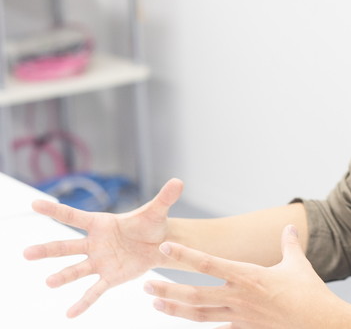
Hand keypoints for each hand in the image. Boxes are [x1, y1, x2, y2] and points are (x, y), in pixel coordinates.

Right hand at [23, 178, 184, 317]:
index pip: (74, 216)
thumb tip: (179, 180)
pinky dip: (83, 302)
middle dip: (47, 249)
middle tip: (27, 253)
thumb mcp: (157, 212)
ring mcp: (99, 262)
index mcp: (101, 224)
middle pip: (67, 246)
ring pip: (76, 269)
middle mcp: (95, 243)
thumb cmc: (152, 225)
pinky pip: (93, 291)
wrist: (160, 245)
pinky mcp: (109, 277)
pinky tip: (70, 314)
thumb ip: (165, 197)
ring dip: (63, 276)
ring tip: (49, 282)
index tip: (34, 204)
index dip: (55, 210)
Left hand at [145, 224, 343, 328]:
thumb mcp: (297, 264)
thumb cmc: (309, 292)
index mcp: (248, 276)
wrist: (318, 323)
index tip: (165, 248)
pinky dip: (200, 328)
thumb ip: (289, 245)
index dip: (184, 256)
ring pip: (198, 315)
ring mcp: (239, 317)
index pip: (208, 264)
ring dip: (174, 310)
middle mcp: (238, 297)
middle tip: (146, 285)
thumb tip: (289, 228)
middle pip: (194, 295)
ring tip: (155, 304)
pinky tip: (185, 325)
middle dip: (167, 290)